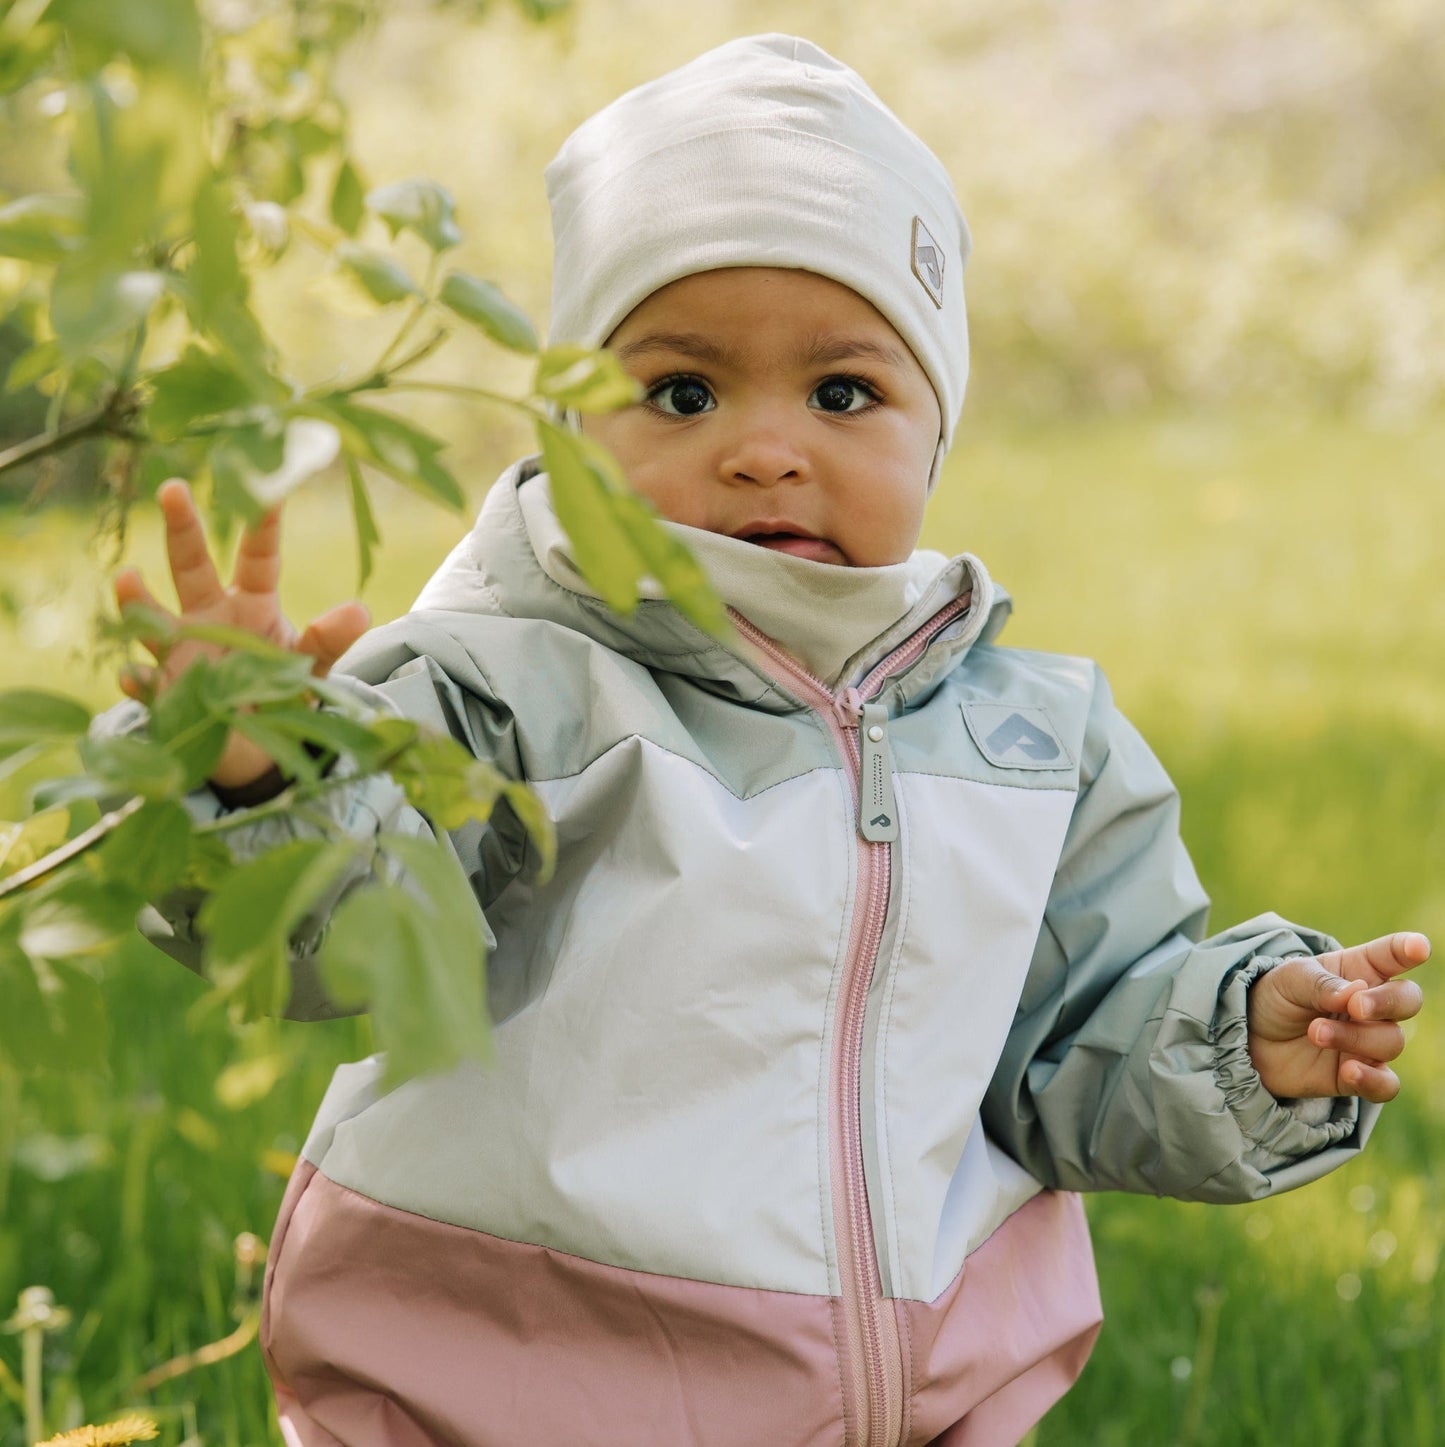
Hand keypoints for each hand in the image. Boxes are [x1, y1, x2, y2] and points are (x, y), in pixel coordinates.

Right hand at [113, 478, 369, 789]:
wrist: (257, 745)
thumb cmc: (281, 688)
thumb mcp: (310, 665)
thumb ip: (328, 640)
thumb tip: (360, 611)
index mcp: (251, 603)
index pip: (257, 557)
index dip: (262, 524)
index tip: (267, 486)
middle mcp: (209, 617)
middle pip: (192, 567)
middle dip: (182, 529)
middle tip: (173, 488)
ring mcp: (182, 651)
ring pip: (155, 619)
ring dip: (139, 601)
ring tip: (128, 578)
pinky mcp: (168, 693)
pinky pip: (149, 685)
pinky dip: (140, 681)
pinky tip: (135, 677)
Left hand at [1247, 933, 1429, 1102]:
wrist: (1250, 1040)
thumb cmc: (1275, 999)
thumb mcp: (1288, 980)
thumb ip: (1321, 984)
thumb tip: (1358, 992)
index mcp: (1358, 970)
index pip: (1391, 955)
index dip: (1408, 949)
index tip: (1418, 947)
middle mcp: (1372, 1006)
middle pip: (1408, 999)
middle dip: (1388, 1003)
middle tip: (1355, 1007)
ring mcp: (1369, 1042)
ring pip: (1391, 1041)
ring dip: (1355, 1037)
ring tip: (1315, 1032)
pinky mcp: (1360, 1075)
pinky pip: (1387, 1085)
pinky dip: (1373, 1079)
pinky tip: (1349, 1071)